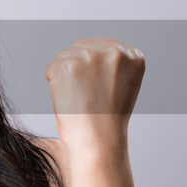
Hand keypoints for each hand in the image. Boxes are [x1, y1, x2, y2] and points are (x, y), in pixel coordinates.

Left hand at [45, 36, 144, 156]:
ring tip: (79, 98)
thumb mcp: (123, 85)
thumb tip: (88, 48)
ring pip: (66, 56)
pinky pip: (52, 68)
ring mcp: (90, 56)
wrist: (99, 139)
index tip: (97, 87)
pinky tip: (68, 99)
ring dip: (66, 76)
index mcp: (133, 56)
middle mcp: (113, 51)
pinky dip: (55, 84)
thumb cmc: (108, 119)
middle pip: (82, 46)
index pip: (102, 46)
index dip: (94, 69)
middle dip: (79, 68)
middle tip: (85, 94)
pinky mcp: (68, 64)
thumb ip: (111, 63)